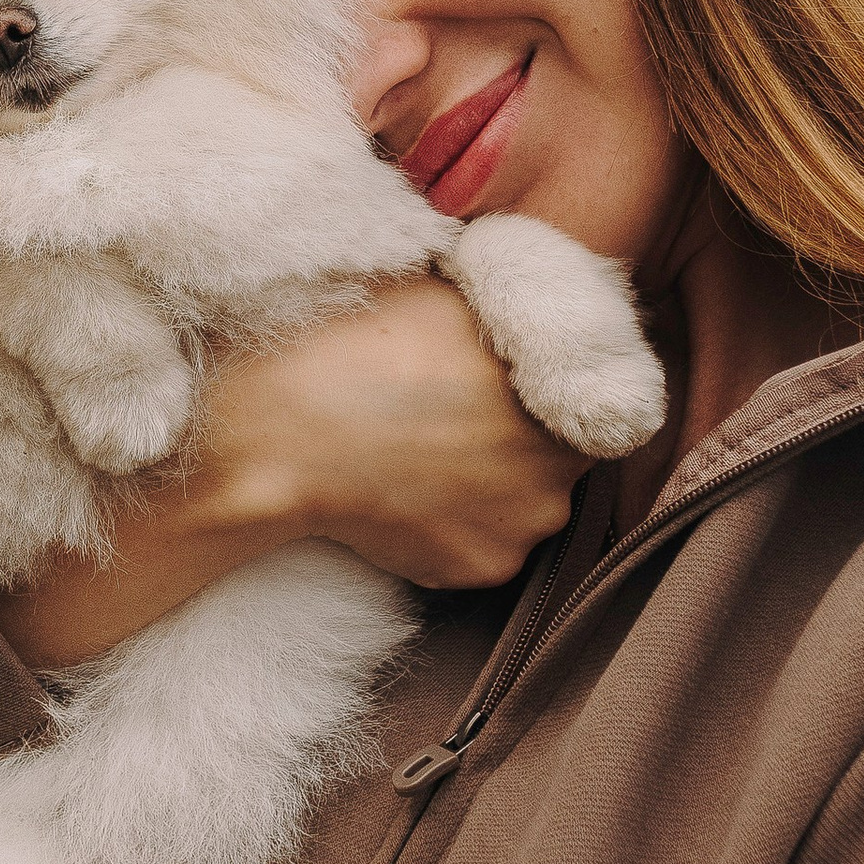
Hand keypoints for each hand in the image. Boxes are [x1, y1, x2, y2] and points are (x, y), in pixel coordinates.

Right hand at [202, 280, 585, 588]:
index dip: (539, 389)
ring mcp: (523, 531)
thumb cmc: (357, 347)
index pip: (584, 398)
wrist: (279, 434)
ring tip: (422, 454)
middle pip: (555, 456)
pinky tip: (407, 492)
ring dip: (487, 484)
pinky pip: (482, 543)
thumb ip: (502, 310)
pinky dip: (455, 524)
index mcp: (563, 398)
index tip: (499, 382)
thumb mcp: (445, 291)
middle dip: (514, 438)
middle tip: (452, 413)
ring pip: (520, 503)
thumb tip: (521, 300)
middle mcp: (562, 476)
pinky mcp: (481, 572)